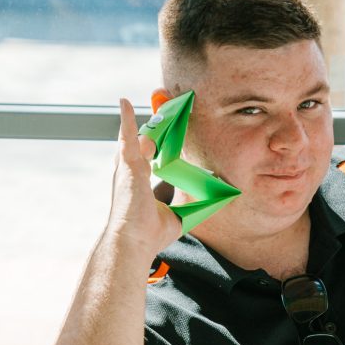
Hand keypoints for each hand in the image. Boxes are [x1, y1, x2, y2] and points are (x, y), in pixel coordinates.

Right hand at [107, 98, 181, 254]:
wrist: (133, 242)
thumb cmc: (151, 234)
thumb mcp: (178, 216)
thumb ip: (194, 206)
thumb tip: (220, 199)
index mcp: (140, 181)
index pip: (152, 156)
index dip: (159, 144)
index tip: (168, 134)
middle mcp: (131, 172)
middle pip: (145, 141)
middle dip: (156, 125)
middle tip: (166, 107)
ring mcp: (127, 168)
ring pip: (140, 135)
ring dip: (151, 120)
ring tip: (161, 102)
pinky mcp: (127, 167)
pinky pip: (127, 137)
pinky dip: (126, 119)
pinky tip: (124, 101)